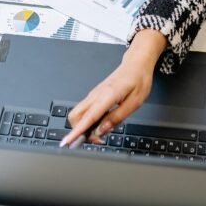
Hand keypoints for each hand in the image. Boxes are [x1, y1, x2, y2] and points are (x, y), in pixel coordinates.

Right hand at [62, 30, 167, 145]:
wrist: (136, 64)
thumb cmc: (138, 80)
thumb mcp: (134, 102)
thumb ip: (117, 117)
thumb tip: (102, 130)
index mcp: (107, 95)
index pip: (88, 117)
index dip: (77, 132)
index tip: (68, 142)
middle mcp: (96, 94)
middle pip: (75, 116)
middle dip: (80, 131)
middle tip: (97, 138)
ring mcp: (94, 94)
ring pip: (79, 113)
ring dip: (85, 126)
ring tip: (103, 131)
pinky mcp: (95, 95)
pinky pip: (86, 110)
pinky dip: (89, 120)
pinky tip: (103, 122)